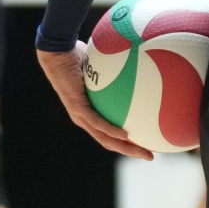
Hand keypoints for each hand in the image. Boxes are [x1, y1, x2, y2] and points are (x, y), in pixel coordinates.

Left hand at [37, 43, 150, 159]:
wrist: (58, 51)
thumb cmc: (77, 54)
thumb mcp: (102, 64)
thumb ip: (117, 69)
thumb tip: (139, 61)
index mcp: (89, 112)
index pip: (109, 134)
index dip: (127, 143)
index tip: (146, 144)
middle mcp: (84, 118)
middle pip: (110, 143)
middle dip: (131, 151)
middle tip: (150, 156)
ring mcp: (80, 115)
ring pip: (104, 139)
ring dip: (124, 148)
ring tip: (143, 153)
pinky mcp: (78, 107)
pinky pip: (97, 122)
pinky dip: (111, 131)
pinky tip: (126, 136)